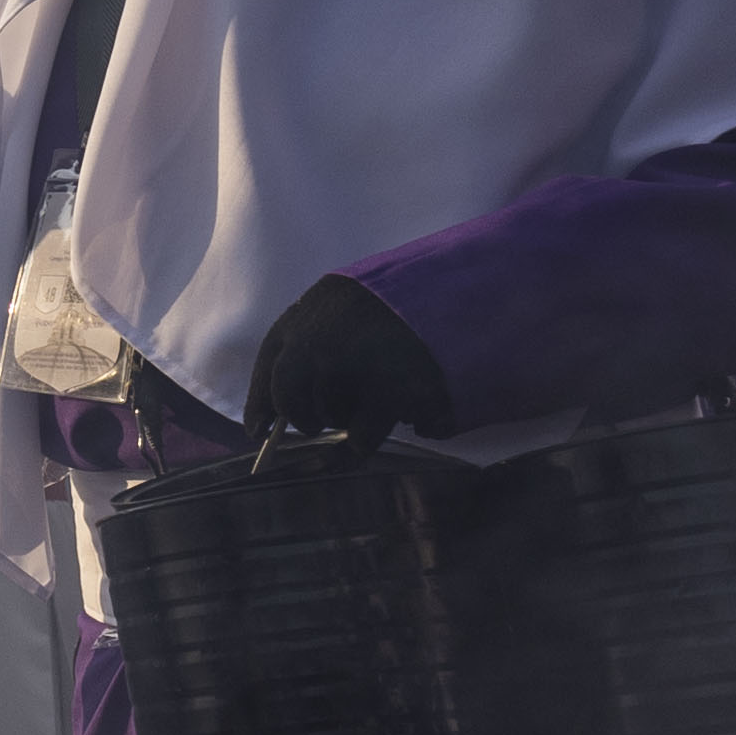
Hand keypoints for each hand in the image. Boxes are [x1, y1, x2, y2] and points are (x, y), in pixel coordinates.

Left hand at [241, 272, 453, 439]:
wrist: (477, 293)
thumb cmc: (422, 301)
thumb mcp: (365, 301)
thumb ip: (330, 332)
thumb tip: (291, 393)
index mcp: (320, 302)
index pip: (272, 354)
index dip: (261, 396)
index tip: (257, 427)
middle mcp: (323, 330)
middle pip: (289, 391)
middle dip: (301, 415)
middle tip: (319, 425)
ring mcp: (351, 361)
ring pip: (327, 414)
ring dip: (344, 421)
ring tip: (376, 408)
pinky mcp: (386, 389)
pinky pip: (361, 436)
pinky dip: (370, 441)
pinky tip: (393, 425)